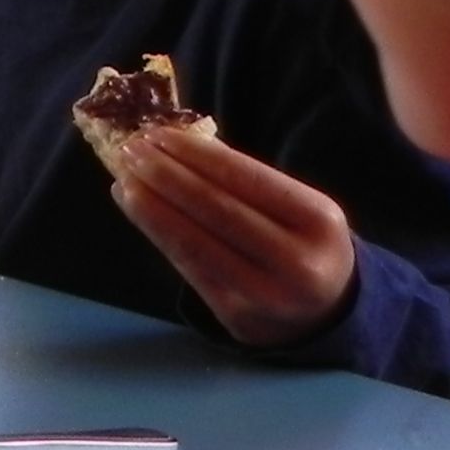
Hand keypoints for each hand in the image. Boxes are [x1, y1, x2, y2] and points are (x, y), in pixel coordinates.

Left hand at [112, 123, 359, 347]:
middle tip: (129, 149)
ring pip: (195, 242)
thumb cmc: (301, 242)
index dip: (196, 155)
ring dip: (151, 206)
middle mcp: (297, 261)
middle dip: (166, 176)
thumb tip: (176, 141)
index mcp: (319, 221)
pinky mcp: (235, 315)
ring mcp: (265, 294)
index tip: (157, 133)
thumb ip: (246, 180)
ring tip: (123, 178)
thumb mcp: (296, 208)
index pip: (247, 178)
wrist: (326, 315)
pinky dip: (157, 233)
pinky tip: (135, 208)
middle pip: (216, 210)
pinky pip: (188, 267)